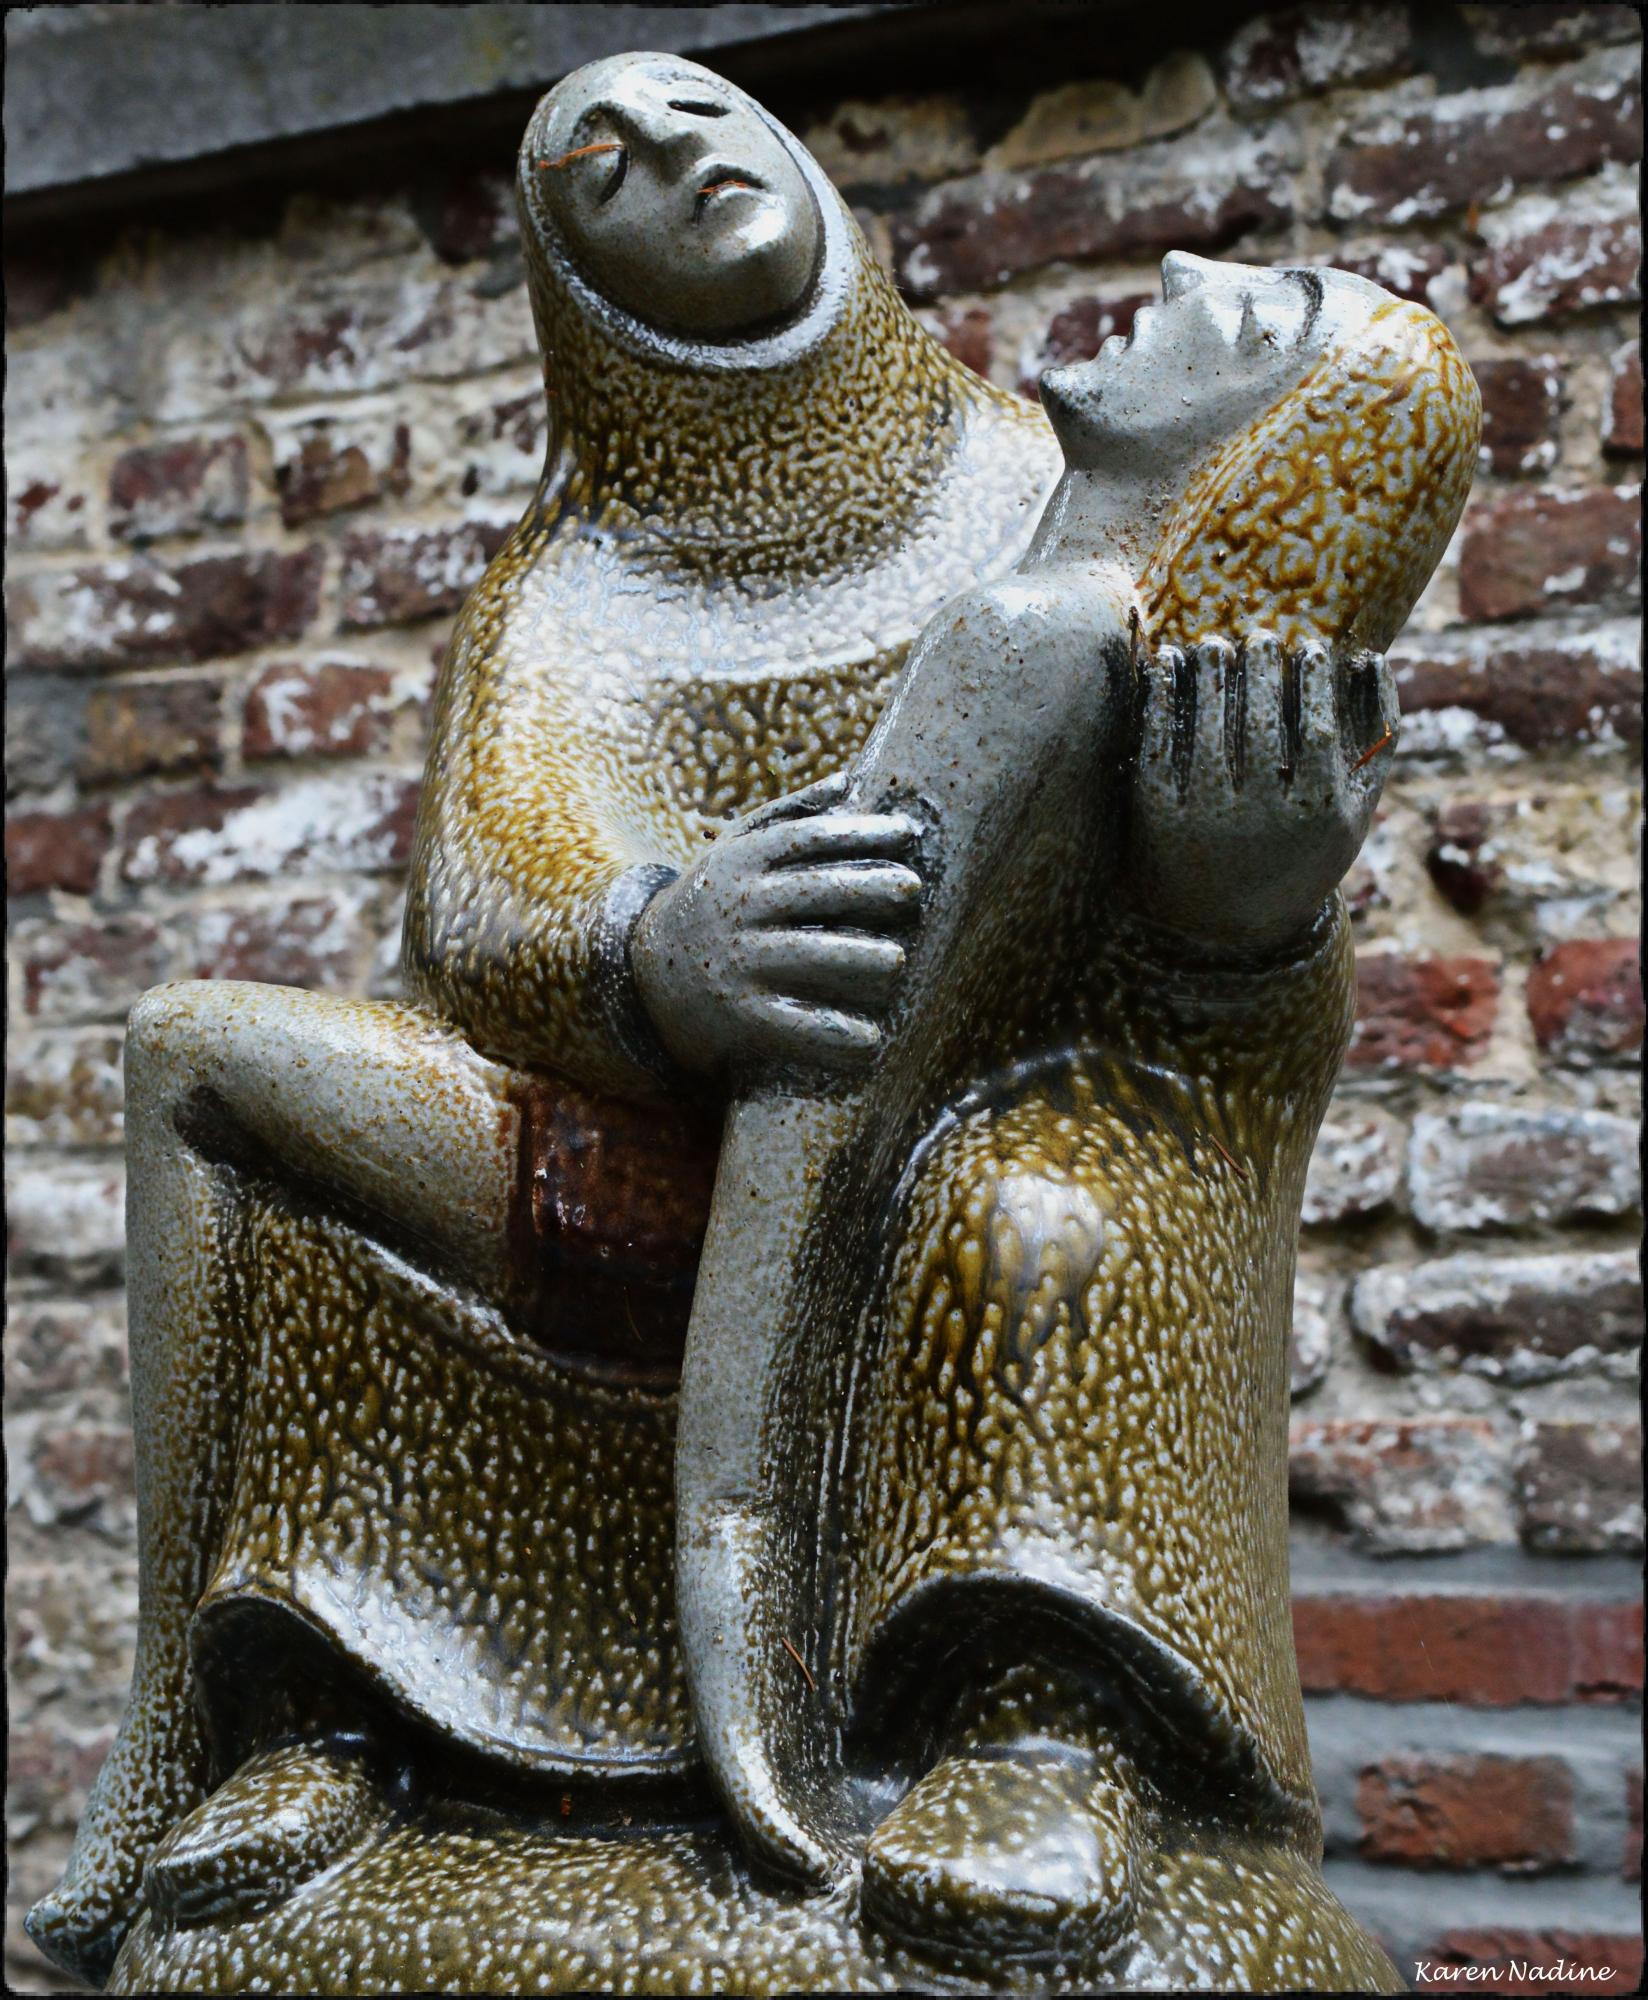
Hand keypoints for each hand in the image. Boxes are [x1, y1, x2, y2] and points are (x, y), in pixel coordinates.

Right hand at [631, 773, 924, 1081]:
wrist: (648, 976)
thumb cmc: (715, 903)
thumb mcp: (735, 852)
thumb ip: (789, 816)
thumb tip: (848, 781)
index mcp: (742, 861)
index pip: (808, 838)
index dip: (861, 832)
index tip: (909, 832)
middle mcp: (737, 906)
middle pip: (814, 891)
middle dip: (867, 887)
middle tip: (914, 889)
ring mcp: (736, 961)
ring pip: (808, 955)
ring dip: (858, 958)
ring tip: (897, 962)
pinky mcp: (738, 1014)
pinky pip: (793, 1023)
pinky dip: (834, 1033)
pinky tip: (872, 1040)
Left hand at [1126, 633, 1397, 956]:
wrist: (1226, 924)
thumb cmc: (1302, 850)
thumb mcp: (1352, 808)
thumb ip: (1375, 737)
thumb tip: (1369, 657)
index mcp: (1315, 813)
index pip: (1315, 727)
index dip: (1311, 680)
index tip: (1308, 646)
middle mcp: (1260, 817)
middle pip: (1259, 721)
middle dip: (1259, 667)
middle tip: (1258, 636)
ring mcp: (1204, 815)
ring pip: (1208, 724)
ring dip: (1209, 671)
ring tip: (1213, 645)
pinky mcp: (1156, 813)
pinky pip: (1157, 740)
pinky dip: (1162, 694)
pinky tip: (1167, 664)